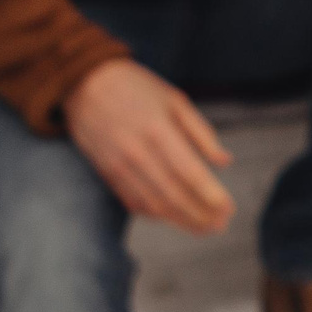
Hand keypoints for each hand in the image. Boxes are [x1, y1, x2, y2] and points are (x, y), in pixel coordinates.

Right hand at [65, 59, 234, 234]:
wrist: (83, 82)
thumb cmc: (136, 88)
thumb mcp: (175, 100)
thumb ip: (201, 132)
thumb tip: (224, 162)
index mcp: (158, 130)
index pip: (190, 174)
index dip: (212, 196)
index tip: (229, 209)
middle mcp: (137, 152)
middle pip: (175, 196)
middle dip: (201, 216)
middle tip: (221, 225)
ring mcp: (119, 165)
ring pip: (154, 206)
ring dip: (182, 222)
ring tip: (204, 228)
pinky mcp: (107, 173)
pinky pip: (134, 203)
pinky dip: (157, 215)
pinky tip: (175, 218)